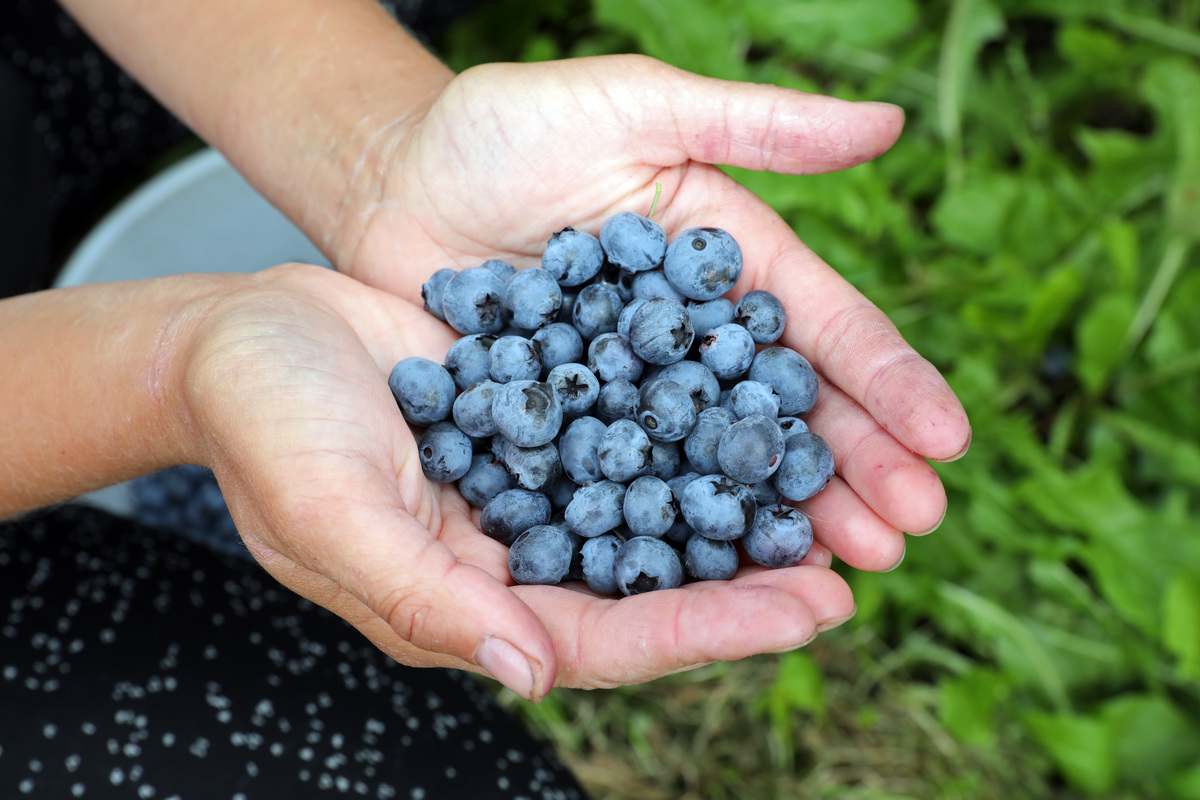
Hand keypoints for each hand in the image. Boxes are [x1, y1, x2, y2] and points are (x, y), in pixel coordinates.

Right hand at [184, 264, 852, 697]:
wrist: (239, 328)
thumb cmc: (263, 422)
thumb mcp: (328, 511)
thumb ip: (422, 597)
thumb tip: (530, 674)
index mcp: (467, 598)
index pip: (608, 636)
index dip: (707, 627)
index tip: (808, 611)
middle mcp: (512, 551)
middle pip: (652, 582)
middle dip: (751, 580)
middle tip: (854, 562)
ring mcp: (528, 482)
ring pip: (654, 509)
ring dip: (739, 505)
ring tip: (832, 494)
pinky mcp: (537, 412)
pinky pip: (629, 429)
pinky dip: (692, 425)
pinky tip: (753, 404)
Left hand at [333, 58, 968, 576]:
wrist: (387, 180)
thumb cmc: (501, 129)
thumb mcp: (629, 106)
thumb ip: (754, 125)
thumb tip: (889, 122)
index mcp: (726, 265)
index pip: (823, 326)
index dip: (887, 381)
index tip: (948, 440)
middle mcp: (694, 340)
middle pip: (787, 411)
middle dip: (856, 469)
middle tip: (911, 531)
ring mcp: (634, 395)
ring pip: (723, 464)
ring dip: (786, 517)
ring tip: (845, 569)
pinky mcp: (571, 435)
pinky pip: (633, 491)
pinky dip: (679, 535)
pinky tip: (725, 580)